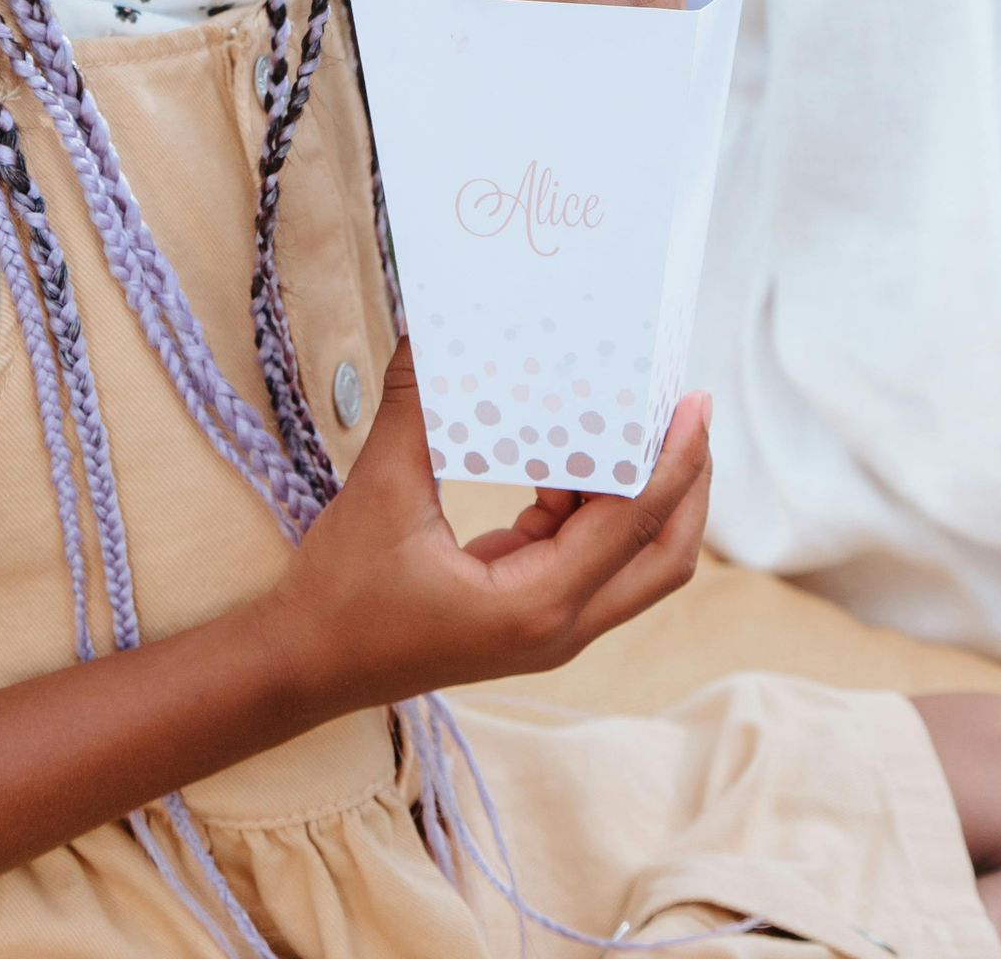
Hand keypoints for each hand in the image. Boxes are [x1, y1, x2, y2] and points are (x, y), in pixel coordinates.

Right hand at [261, 340, 709, 720]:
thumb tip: (433, 332)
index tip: (694, 401)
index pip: (632, 524)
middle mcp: (559, 626)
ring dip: (640, 491)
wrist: (306, 668)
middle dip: (687, 483)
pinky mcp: (528, 614)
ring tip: (630, 418)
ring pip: (630, 559)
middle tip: (689, 409)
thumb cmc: (342, 594)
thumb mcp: (380, 492)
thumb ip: (416, 410)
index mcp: (537, 605)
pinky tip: (563, 457)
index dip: (672, 460)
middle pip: (663, 557)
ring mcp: (548, 626)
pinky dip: (591, 503)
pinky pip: (586, 555)